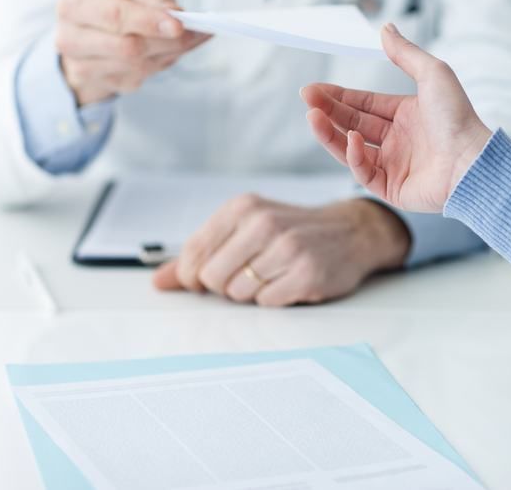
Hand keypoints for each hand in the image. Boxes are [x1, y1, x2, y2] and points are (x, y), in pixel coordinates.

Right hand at [55, 0, 209, 104]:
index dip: (149, 22)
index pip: (114, 16)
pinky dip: (162, 63)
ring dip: (169, 53)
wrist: (90, 31)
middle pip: (128, 47)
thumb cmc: (112, 2)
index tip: (178, 25)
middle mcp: (72, 38)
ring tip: (185, 37)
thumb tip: (175, 12)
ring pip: (138, 66)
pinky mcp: (103, 84)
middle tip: (194, 31)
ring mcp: (84, 67)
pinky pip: (141, 78)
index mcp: (75, 4)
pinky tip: (167, 50)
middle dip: (166, 41)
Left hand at [152, 196, 410, 305]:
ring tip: (274, 275)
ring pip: (238, 294)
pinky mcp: (307, 274)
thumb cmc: (291, 232)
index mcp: (243, 207)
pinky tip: (290, 282)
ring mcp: (288, 248)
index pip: (193, 254)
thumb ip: (199, 254)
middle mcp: (264, 223)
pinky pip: (267, 303)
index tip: (209, 276)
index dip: (194, 275)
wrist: (351, 232)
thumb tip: (159, 282)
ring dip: (252, 293)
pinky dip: (275, 299)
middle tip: (251, 273)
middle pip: (211, 278)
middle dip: (226, 284)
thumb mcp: (245, 229)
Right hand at [301, 24, 492, 212]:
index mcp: (408, 115)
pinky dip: (354, 156)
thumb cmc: (459, 118)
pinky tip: (352, 139)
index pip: (364, 104)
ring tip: (313, 117)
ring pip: (351, 149)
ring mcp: (395, 165)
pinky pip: (364, 173)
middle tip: (307, 99)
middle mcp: (399, 140)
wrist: (472, 162)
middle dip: (329, 110)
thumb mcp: (433, 74)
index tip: (314, 89)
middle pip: (353, 123)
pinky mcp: (393, 189)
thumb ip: (406, 53)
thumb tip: (385, 28)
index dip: (339, 96)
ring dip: (330, 133)